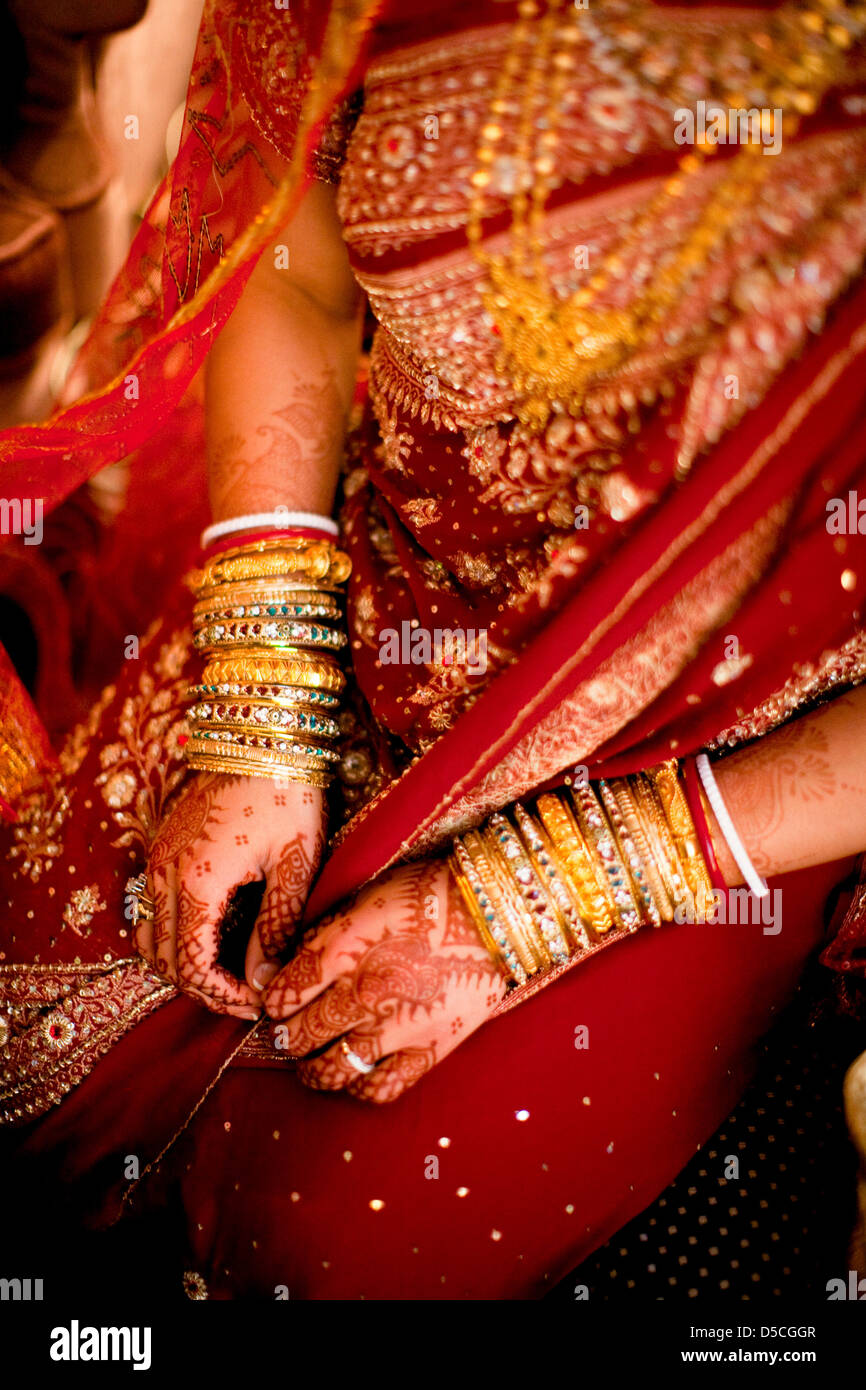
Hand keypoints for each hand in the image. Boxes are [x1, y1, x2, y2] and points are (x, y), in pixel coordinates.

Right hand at [137, 771, 325, 1017]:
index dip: (221, 996)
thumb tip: (262, 982)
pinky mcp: (161, 845)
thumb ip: (274, 926)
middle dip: (203, 987)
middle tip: (245, 996)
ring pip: (149, 936)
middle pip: (164, 959)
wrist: (260, 734)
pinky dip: (171, 934)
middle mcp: (164, 874)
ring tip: (226, 972)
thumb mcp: (293, 864)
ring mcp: (157, 858)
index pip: (192, 967)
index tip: (255, 1002)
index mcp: (197, 882)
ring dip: (180, 963)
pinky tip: (211, 933)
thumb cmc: (286, 795)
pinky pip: (150, 907)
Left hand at [261, 859, 507, 1100]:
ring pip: (331, 1068)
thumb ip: (321, 937)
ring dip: (313, 1069)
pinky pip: (380, 1087)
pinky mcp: (430, 1048)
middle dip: (285, 1037)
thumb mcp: (364, 900)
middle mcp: (365, 992)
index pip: (283, 994)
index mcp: (344, 949)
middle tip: (288, 1034)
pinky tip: (356, 1072)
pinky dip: (358, 1086)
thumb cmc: (427, 895)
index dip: (272, 1002)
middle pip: (299, 1035)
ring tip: (313, 1062)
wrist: (495, 911)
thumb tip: (276, 970)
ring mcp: (398, 1025)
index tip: (277, 1002)